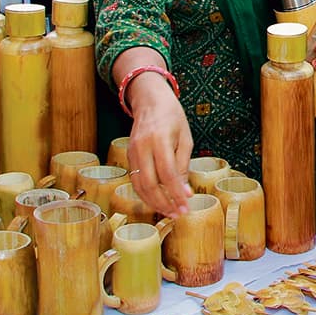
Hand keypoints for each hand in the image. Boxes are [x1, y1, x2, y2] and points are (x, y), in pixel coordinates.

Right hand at [126, 78, 193, 218]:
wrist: (150, 100)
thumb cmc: (172, 117)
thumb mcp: (185, 138)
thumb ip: (183, 164)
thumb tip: (184, 191)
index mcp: (160, 139)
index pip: (168, 173)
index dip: (177, 192)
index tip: (187, 205)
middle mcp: (142, 147)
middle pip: (150, 183)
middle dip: (164, 203)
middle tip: (178, 214)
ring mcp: (132, 152)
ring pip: (139, 185)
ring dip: (154, 202)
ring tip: (169, 212)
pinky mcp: (128, 156)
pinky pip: (135, 180)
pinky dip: (145, 194)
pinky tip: (157, 201)